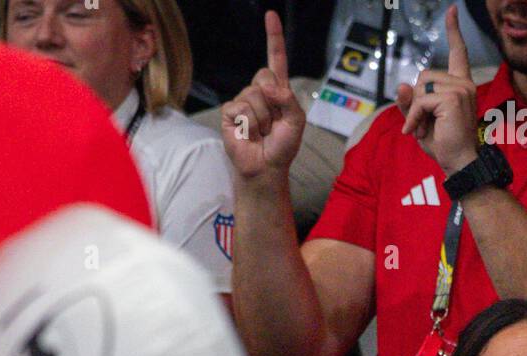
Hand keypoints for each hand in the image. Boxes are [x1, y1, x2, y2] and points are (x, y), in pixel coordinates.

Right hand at [221, 10, 305, 181]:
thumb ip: (289, 100)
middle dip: (272, 101)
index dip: (273, 37)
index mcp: (277, 89)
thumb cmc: (282, 146)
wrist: (266, 168)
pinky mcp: (230, 113)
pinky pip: (242, 109)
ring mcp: (242, 100)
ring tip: (262, 133)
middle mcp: (258, 91)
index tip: (270, 16)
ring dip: (263, 119)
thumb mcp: (296, 121)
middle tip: (272, 124)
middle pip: (264, 76)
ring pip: (254, 96)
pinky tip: (249, 135)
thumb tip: (269, 89)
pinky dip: (250, 125)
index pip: (275, 58)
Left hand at [395, 6, 478, 176]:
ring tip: (421, 129)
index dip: (453, 31)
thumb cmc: (443, 144)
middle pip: (425, 75)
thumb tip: (401, 85)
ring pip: (421, 87)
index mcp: (460, 84)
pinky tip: (417, 131)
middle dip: (416, 100)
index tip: (451, 10)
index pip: (458, 53)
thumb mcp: (420, 121)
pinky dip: (414, 116)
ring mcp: (461, 88)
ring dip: (414, 110)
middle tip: (420, 124)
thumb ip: (410, 104)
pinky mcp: (453, 98)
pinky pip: (421, 100)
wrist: (458, 163)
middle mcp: (464, 83)